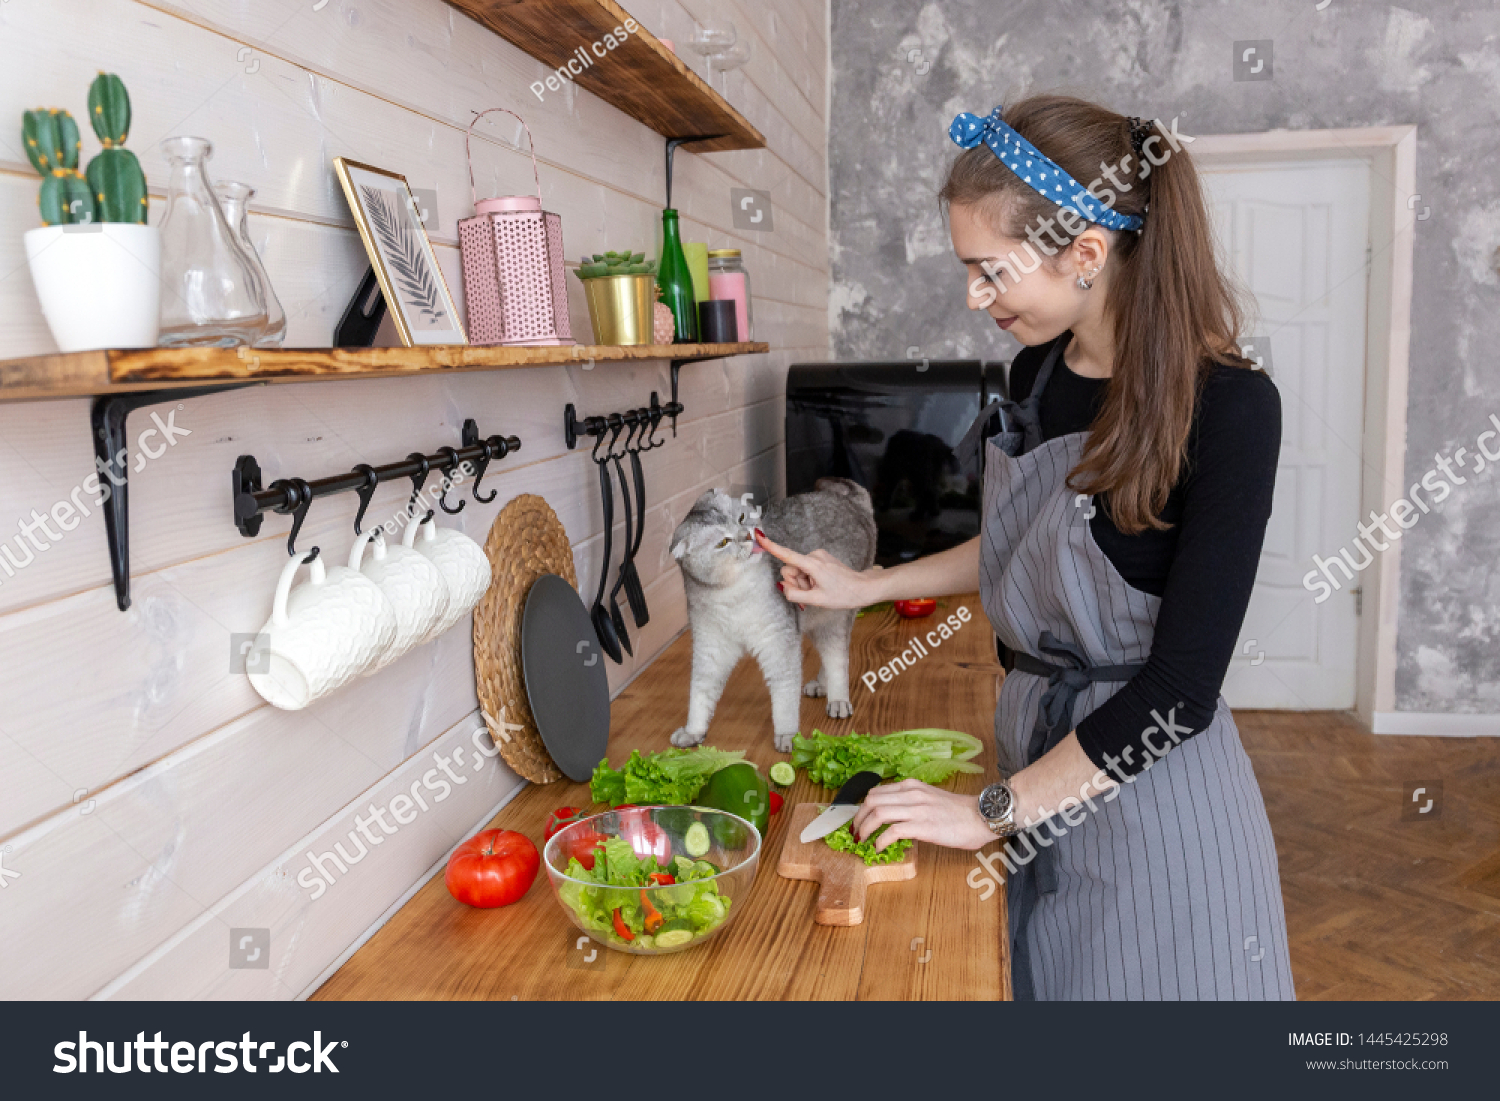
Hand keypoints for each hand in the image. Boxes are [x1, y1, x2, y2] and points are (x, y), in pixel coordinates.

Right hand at [753, 530, 879, 609]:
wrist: (863, 587)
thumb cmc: (843, 594)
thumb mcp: (817, 600)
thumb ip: (795, 595)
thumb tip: (783, 586)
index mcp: (812, 564)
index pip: (787, 555)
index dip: (771, 546)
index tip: (759, 536)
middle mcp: (814, 555)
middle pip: (790, 568)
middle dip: (796, 582)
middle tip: (811, 592)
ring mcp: (818, 555)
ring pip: (797, 569)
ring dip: (803, 582)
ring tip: (818, 589)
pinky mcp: (820, 558)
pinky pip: (805, 568)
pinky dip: (808, 579)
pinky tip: (821, 584)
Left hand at [851, 778, 993, 851]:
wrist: (981, 817)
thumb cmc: (959, 812)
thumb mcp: (930, 798)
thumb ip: (911, 802)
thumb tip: (893, 816)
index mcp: (911, 786)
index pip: (876, 792)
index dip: (862, 807)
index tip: (858, 820)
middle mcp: (911, 794)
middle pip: (871, 800)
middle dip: (858, 818)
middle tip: (855, 832)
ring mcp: (917, 809)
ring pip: (878, 813)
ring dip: (865, 829)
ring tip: (862, 840)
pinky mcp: (923, 826)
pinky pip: (892, 831)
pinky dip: (880, 841)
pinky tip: (879, 848)